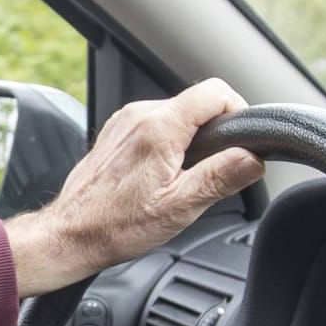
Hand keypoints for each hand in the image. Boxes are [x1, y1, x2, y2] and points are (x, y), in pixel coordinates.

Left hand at [4, 78, 264, 298]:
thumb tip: (253, 158)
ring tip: (185, 178)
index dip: (238, 111)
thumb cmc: (116, 225)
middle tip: (215, 170)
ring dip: (192, 140)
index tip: (243, 139)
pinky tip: (163, 174)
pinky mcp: (117, 133)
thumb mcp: (179, 207)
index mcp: (158, 128)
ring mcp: (124, 122)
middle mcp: (138, 116)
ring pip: (178, 114)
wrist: (72, 233)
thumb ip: (220, 177)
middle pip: (197, 103)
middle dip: (216, 132)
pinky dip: (170, 143)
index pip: (214, 92)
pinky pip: (156, 125)